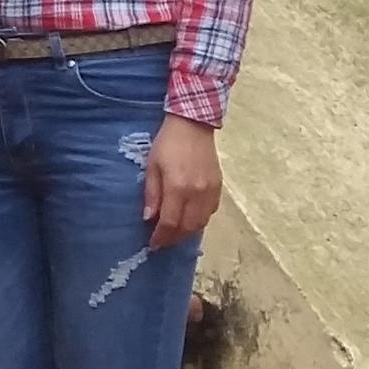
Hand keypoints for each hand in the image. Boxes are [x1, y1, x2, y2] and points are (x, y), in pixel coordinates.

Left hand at [145, 114, 222, 241]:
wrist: (193, 125)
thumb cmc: (167, 144)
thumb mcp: (152, 167)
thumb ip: (152, 194)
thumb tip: (150, 219)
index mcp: (178, 188)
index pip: (170, 222)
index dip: (161, 236)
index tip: (153, 243)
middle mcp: (197, 193)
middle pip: (187, 227)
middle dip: (173, 238)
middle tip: (162, 241)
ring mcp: (211, 191)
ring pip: (201, 222)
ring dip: (187, 232)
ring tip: (174, 234)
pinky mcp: (219, 187)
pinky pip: (210, 212)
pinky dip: (199, 221)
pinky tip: (189, 220)